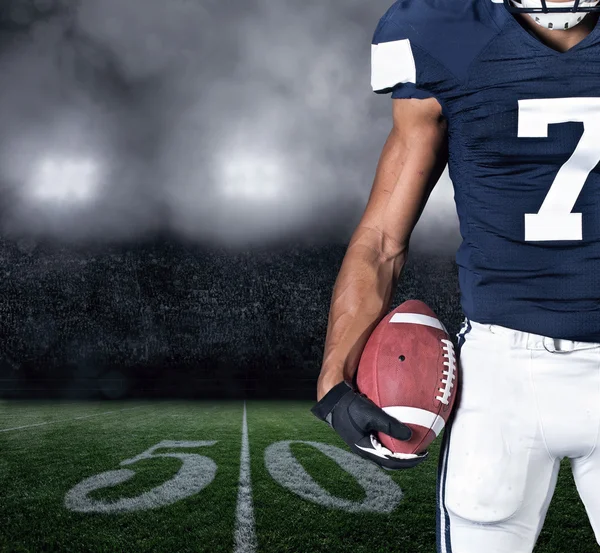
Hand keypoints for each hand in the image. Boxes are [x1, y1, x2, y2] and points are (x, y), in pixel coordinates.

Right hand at [311, 380, 427, 469]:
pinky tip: (401, 422)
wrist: (333, 399)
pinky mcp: (365, 430)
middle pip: (390, 458)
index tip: (422, 456)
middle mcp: (366, 447)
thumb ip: (389, 425)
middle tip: (421, 450)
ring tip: (414, 439)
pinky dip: (393, 433)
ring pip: (386, 448)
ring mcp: (365, 439)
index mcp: (366, 449)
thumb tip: (410, 435)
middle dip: (406, 456)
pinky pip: (382, 436)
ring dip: (400, 446)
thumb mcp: (370, 414)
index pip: (391, 462)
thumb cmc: (349, 407)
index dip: (408, 462)